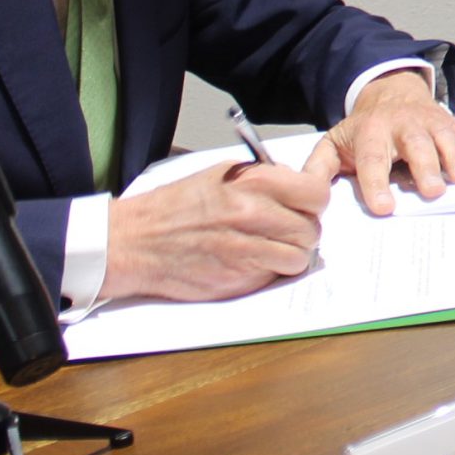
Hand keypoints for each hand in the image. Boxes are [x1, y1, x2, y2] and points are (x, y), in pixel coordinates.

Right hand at [102, 160, 329, 301]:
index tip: (307, 206)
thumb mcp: (223, 174)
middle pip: (311, 229)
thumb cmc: (177, 206)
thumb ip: (265, 179)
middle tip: (286, 230)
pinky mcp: (238, 280)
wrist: (137, 240)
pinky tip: (252, 262)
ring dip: (290, 256)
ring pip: (299, 258)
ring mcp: (247, 251)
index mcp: (254, 183)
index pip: (317, 194)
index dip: (315, 202)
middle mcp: (254, 215)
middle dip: (303, 231)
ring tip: (270, 248)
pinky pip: (274, 277)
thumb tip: (299, 186)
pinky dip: (269, 272)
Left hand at [308, 71, 454, 216]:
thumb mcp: (333, 144)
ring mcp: (431, 123)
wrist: (390, 92)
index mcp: (371, 133)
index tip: (384, 207)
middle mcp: (402, 125)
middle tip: (432, 192)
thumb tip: (306, 193)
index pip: (372, 159)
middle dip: (425, 167)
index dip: (376, 183)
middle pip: (415, 145)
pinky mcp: (451, 123)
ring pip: (445, 137)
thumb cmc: (363, 130)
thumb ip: (318, 168)